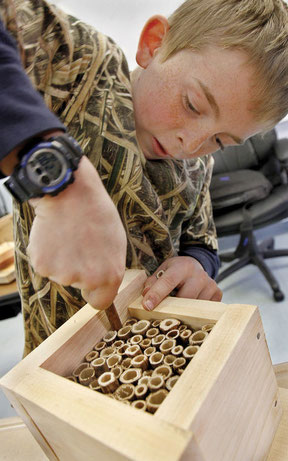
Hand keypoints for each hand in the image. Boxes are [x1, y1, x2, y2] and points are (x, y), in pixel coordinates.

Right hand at [28, 155, 126, 308]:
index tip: (91, 285)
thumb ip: (109, 267)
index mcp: (110, 275)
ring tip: (69, 235)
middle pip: (78, 285)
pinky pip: (45, 264)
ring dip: (63, 259)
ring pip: (61, 273)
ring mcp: (63, 274)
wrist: (70, 194)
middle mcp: (87, 279)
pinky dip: (47, 253)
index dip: (95, 292)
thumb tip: (102, 281)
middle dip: (78, 269)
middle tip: (80, 243)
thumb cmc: (96, 213)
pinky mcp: (43, 265)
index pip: (101, 302)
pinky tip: (54, 235)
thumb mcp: (116, 243)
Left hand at [142, 256, 221, 310]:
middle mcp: (199, 274)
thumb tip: (146, 295)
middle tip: (163, 311)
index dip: (157, 294)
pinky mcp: (217, 293)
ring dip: (185, 309)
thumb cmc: (176, 271)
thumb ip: (153, 282)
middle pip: (184, 298)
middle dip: (172, 306)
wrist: (196, 265)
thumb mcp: (162, 270)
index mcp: (182, 266)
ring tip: (180, 303)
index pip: (168, 281)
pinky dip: (196, 310)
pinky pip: (206, 309)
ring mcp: (210, 284)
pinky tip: (192, 304)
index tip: (147, 306)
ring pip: (195, 307)